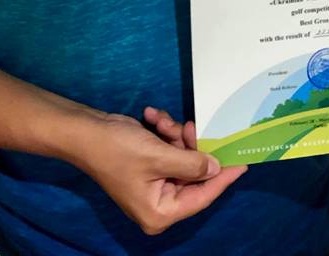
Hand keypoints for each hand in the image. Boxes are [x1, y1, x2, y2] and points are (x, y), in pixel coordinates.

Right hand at [67, 110, 246, 235]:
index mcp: (160, 212)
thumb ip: (192, 165)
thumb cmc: (118, 150)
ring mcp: (154, 183)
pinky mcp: (149, 165)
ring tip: (161, 121)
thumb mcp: (159, 156)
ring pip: (181, 157)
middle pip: (192, 174)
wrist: (85, 131)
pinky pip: (167, 149)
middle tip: (190, 125)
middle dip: (190, 146)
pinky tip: (152, 117)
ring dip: (174, 135)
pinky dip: (163, 131)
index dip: (223, 178)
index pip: (202, 197)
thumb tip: (217, 168)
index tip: (243, 162)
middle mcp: (159, 202)